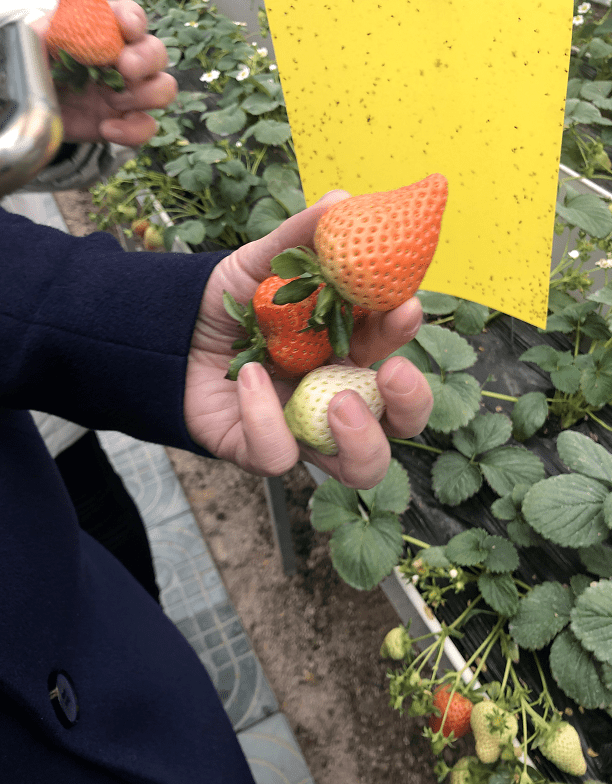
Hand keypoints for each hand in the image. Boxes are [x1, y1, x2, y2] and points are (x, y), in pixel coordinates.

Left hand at [32, 0, 176, 145]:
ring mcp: (130, 93)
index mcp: (103, 34)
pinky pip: (148, 126)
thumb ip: (42, 34)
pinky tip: (107, 129)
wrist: (37, 115)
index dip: (133, 19)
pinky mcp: (128, 123)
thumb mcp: (32, 49)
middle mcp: (123, 60)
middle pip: (157, 52)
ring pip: (164, 88)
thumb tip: (57, 31)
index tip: (127, 28)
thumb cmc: (38, 74)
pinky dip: (133, 130)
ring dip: (145, 94)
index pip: (129, 17)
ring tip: (112, 100)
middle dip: (146, 59)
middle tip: (125, 68)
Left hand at [184, 192, 433, 488]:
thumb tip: (343, 200)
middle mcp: (333, 395)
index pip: (392, 349)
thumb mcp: (262, 262)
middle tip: (395, 374)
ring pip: (359, 467)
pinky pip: (278, 454)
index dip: (404, 332)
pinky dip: (266, 417)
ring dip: (363, 441)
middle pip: (398, 423)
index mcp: (346, 349)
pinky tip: (252, 377)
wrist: (166, 330)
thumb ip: (299, 237)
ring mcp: (301, 429)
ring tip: (340, 403)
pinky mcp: (260, 450)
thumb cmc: (226, 301)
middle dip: (410, 404)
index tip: (405, 305)